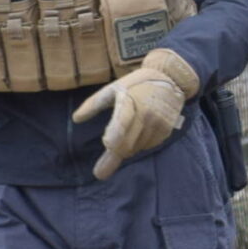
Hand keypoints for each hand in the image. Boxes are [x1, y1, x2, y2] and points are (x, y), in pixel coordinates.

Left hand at [72, 48, 198, 180]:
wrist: (171, 79)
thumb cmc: (137, 84)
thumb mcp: (113, 88)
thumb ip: (93, 104)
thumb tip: (76, 119)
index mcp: (130, 102)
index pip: (120, 125)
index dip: (113, 139)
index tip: (105, 154)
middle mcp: (146, 115)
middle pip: (126, 145)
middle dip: (113, 156)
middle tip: (101, 169)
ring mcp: (158, 124)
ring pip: (136, 148)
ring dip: (126, 149)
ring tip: (123, 138)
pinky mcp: (166, 130)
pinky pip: (148, 146)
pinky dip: (139, 145)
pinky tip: (138, 134)